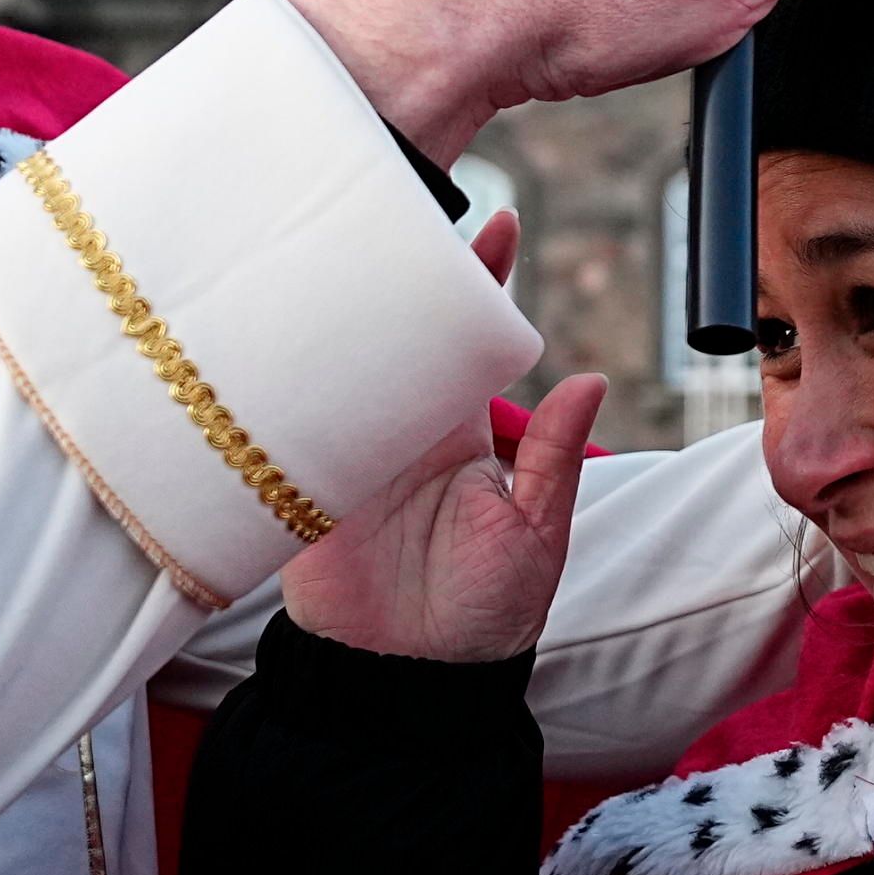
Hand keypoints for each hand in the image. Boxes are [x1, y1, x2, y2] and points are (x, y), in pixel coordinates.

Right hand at [281, 212, 613, 658]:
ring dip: (337, 302)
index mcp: (460, 428)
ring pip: (340, 357)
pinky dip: (282, 375)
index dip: (482, 279)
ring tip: (346, 232)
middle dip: (398, 265)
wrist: (411, 678)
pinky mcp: (299, 478)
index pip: (473, 336)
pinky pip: (288, 418)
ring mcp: (347, 444)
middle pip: (397, 327)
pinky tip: (278, 322)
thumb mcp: (533, 532)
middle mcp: (401, 423)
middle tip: (401, 196)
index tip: (497, 221)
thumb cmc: (483, 611)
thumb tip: (595, 380)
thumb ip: (552, 456)